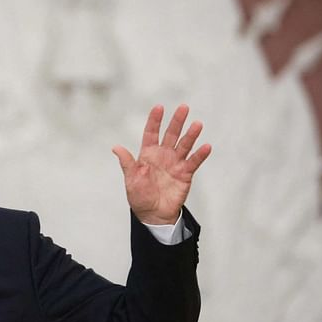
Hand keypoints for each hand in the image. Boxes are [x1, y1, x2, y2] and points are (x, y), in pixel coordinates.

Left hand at [112, 104, 210, 224]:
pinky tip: (206, 146)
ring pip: (184, 145)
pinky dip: (200, 154)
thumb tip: (116, 147)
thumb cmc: (139, 196)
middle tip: (183, 107)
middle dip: (177, 121)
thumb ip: (127, 162)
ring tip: (197, 124)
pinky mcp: (185, 173)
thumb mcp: (131, 179)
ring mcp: (175, 163)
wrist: (153, 213)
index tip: (159, 107)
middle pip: (171, 134)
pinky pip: (193, 161)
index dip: (155, 120)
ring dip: (191, 135)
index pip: (151, 133)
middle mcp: (163, 155)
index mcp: (148, 154)